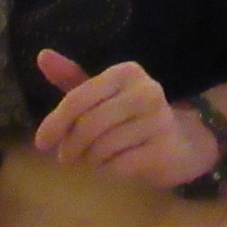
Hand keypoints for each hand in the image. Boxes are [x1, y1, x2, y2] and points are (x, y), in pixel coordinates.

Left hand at [32, 51, 218, 187]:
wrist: (185, 141)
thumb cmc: (135, 116)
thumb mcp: (104, 95)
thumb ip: (72, 79)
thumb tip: (42, 56)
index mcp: (126, 72)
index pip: (77, 99)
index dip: (54, 123)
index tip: (41, 143)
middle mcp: (145, 91)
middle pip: (87, 126)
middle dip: (70, 146)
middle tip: (67, 157)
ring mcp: (158, 121)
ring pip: (101, 148)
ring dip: (90, 160)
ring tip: (95, 158)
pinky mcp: (165, 149)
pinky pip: (118, 165)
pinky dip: (107, 170)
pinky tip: (113, 166)